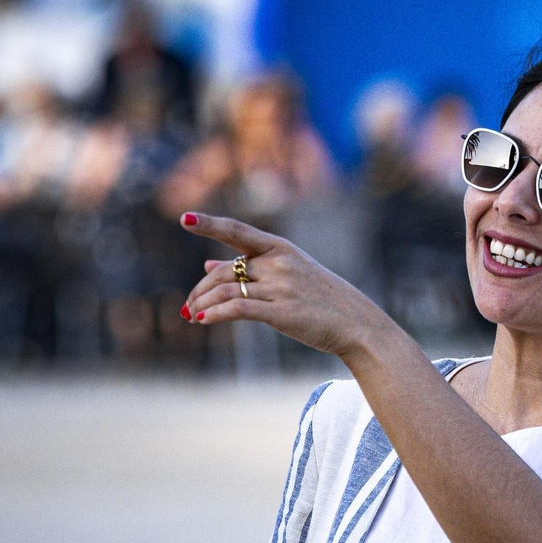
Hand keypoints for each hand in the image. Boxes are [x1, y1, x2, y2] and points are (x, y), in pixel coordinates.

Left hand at [178, 211, 396, 360]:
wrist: (357, 324)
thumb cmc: (324, 299)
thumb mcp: (290, 275)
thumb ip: (249, 268)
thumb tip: (207, 264)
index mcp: (282, 249)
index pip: (238, 232)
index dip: (209, 224)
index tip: (184, 219)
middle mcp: (279, 264)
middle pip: (224, 272)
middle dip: (200, 290)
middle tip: (188, 306)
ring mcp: (282, 288)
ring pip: (227, 292)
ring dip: (203, 305)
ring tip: (193, 316)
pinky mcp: (282, 313)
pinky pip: (239, 309)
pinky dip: (216, 314)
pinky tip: (204, 321)